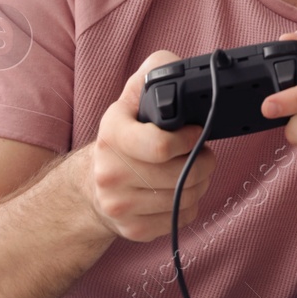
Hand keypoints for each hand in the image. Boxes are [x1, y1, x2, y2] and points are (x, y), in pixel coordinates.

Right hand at [84, 51, 217, 241]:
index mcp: (112, 135)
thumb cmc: (125, 134)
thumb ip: (156, 72)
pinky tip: (177, 190)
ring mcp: (120, 206)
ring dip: (199, 182)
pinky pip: (183, 217)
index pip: (161, 146)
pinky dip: (189, 203)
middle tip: (197, 152)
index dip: (190, 139)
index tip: (195, 133)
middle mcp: (110, 174)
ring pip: (188, 197)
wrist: (94, 182)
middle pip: (184, 174)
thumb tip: (180, 67)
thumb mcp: (133, 96)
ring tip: (189, 169)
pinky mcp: (133, 230)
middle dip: (202, 160)